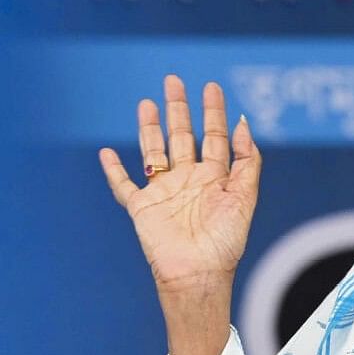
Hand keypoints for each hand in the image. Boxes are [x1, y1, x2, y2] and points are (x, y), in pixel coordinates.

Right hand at [98, 75, 262, 291]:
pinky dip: (114, 170)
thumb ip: (247, 160)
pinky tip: (106, 153)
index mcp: (214, 177)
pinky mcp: (142, 209)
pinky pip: (124, 186)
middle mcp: (188, 180)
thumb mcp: (245, 196)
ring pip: (153, 152)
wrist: (199, 274)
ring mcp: (164, 193)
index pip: (213, 136)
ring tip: (147, 103)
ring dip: (149, 128)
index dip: (212, 111)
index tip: (211, 87)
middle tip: (174, 80)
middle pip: (181, 136)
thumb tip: (242, 122)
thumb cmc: (225, 241)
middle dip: (178, 109)